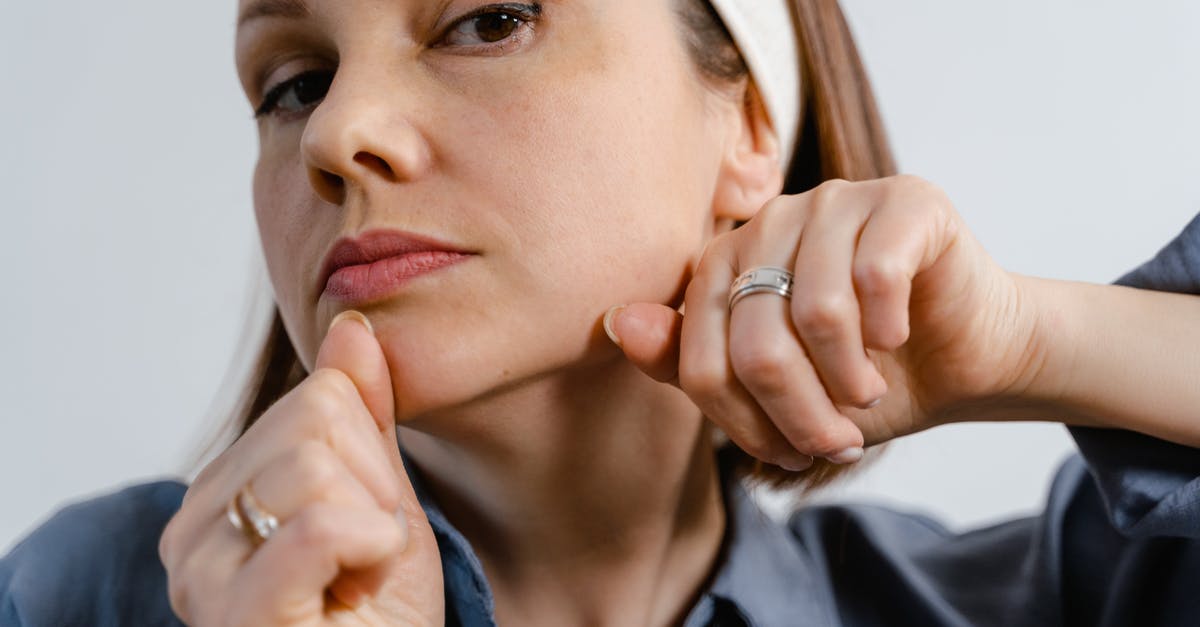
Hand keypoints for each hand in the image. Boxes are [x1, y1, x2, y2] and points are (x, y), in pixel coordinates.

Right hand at [159, 312, 442, 625]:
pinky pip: (318, 526)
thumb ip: (362, 414)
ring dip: (377, 526)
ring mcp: (206, 576)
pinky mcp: (241, 617)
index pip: (317, 397)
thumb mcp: (382, 496)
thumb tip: (350, 325)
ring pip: (316, 465)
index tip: (365, 528)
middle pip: (316, 421)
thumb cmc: (377, 609)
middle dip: (376, 489)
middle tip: (364, 559)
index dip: (373, 461)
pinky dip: (370, 549)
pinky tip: (358, 589)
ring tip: (356, 579)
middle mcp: (190, 529)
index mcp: (219, 491)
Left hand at [606, 176, 1040, 469]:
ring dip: (848, 381)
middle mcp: (770, 220)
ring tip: (867, 394)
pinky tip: (898, 338)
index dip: (743, 424)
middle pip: (756, 342)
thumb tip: (617, 321)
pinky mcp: (902, 199)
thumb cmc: (858, 374)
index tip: (787, 452)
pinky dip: (889, 330)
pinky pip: (876, 276)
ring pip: (817, 312)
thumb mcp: (768, 392)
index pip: (701, 359)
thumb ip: (688, 362)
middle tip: (835, 443)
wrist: (962, 357)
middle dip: (798, 415)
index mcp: (724, 262)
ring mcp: (835, 200)